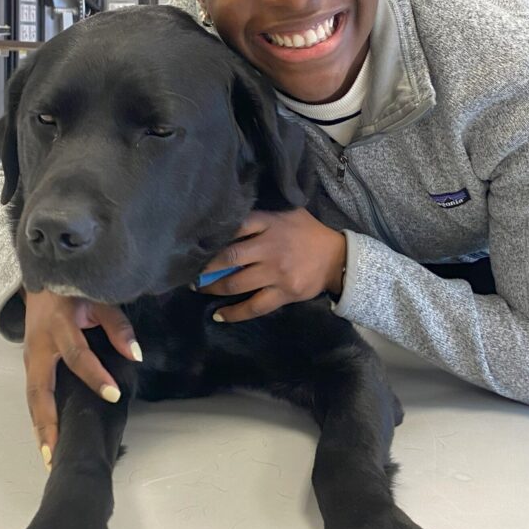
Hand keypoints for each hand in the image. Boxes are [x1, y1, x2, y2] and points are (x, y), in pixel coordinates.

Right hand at [23, 290, 140, 466]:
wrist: (42, 275)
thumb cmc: (73, 288)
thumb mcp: (98, 298)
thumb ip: (117, 326)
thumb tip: (134, 355)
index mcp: (58, 326)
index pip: (77, 355)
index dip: (94, 375)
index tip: (113, 394)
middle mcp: (38, 346)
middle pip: (38, 390)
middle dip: (48, 422)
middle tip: (56, 453)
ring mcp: (29, 357)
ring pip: (31, 398)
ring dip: (40, 428)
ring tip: (49, 457)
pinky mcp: (29, 364)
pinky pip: (33, 395)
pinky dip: (38, 418)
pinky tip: (47, 439)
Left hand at [196, 209, 345, 321]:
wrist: (338, 258)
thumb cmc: (308, 233)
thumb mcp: (288, 213)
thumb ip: (263, 216)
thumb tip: (230, 217)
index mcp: (270, 224)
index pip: (236, 226)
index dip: (214, 236)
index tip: (196, 243)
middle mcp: (270, 248)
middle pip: (229, 258)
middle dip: (206, 266)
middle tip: (191, 271)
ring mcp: (276, 273)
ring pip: (236, 284)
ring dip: (213, 288)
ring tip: (199, 289)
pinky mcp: (283, 294)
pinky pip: (253, 306)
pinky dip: (234, 313)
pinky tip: (219, 315)